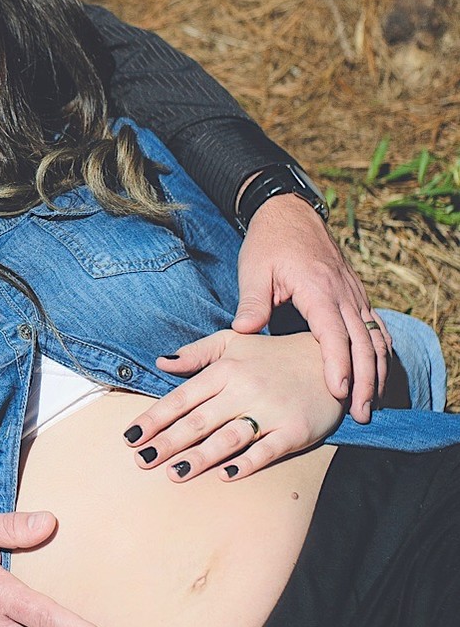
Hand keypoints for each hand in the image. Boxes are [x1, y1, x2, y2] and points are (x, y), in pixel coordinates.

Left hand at [128, 328, 344, 480]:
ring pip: (229, 437)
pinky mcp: (295, 430)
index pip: (182, 398)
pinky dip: (247, 463)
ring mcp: (271, 411)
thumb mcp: (233, 342)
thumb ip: (196, 353)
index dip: (154, 419)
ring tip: (173, 473)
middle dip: (168, 442)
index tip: (130, 438)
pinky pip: (267, 450)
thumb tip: (160, 362)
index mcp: (226, 369)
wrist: (329, 359)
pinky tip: (225, 474)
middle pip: (200, 421)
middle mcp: (245, 389)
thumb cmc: (272, 355)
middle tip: (141, 461)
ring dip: (200, 457)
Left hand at [234, 193, 391, 422]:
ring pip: (376, 338)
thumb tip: (244, 329)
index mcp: (319, 289)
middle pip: (364, 342)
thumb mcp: (254, 269)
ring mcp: (354, 295)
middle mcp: (344, 294)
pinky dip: (381, 353)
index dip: (338, 364)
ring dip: (377, 372)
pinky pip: (376, 328)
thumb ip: (252, 301)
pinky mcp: (355, 296)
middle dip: (365, 380)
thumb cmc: (268, 244)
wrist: (289, 213)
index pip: (334, 333)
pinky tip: (377, 376)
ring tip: (370, 404)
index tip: (338, 392)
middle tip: (360, 413)